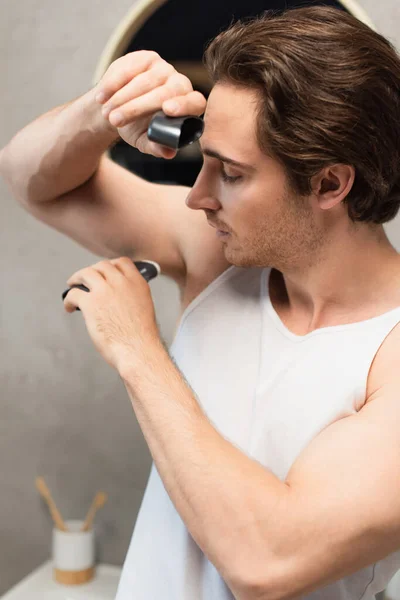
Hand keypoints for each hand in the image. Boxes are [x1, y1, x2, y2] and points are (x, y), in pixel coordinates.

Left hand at [63, 257, 160, 372]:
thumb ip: (132, 296)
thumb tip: (117, 298)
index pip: (122, 262)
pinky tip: (69, 307)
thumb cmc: (141, 338)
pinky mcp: (90, 303)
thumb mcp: (144, 308)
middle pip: (102, 266)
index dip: (111, 265)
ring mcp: (105, 291)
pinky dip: (68, 300)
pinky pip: (73, 293)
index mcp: (137, 283)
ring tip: (72, 285)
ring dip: (77, 278)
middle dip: (92, 271)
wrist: (138, 350)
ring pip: (85, 274)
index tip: (104, 271)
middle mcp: (121, 282)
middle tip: (85, 278)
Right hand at [94, 50, 206, 158]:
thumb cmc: (138, 128)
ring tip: (108, 115)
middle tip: (116, 120)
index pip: (195, 102)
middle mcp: (181, 84)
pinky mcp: (146, 58)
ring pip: (144, 82)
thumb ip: (157, 147)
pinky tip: (102, 97)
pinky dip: (113, 84)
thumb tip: (168, 153)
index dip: (183, 105)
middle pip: (163, 93)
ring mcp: (164, 69)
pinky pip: (129, 69)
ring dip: (122, 99)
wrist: (119, 108)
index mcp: (189, 107)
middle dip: (136, 108)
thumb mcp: (146, 141)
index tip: (167, 110)